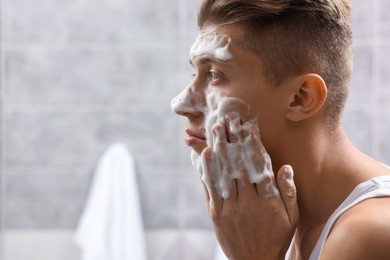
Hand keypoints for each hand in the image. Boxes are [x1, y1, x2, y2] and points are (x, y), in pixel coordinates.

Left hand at [200, 114, 298, 259]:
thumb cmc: (276, 238)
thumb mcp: (291, 218)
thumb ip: (289, 192)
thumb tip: (285, 166)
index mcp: (268, 200)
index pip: (259, 165)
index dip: (252, 143)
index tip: (248, 125)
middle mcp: (248, 201)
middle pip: (239, 164)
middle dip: (233, 138)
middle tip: (228, 118)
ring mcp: (230, 208)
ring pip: (223, 172)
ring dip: (219, 148)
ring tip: (216, 128)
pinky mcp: (216, 214)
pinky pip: (210, 189)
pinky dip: (207, 170)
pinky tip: (205, 153)